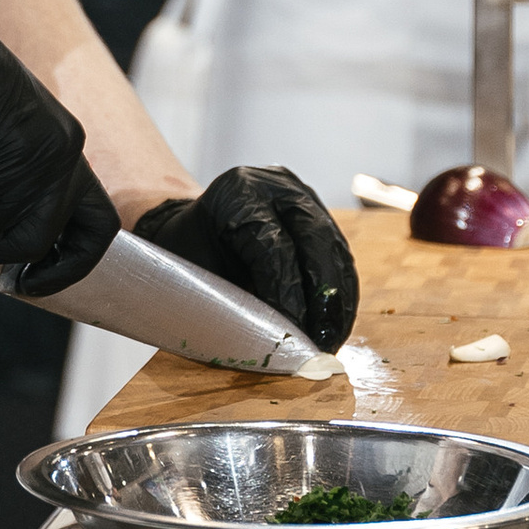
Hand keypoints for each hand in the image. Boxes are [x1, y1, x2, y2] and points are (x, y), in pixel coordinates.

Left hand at [136, 166, 359, 352]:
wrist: (194, 230)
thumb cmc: (188, 255)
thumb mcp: (197, 272)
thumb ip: (231, 298)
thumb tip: (275, 338)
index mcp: (239, 192)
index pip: (275, 245)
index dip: (288, 293)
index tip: (293, 334)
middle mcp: (277, 187)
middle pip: (316, 241)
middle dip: (323, 297)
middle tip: (321, 342)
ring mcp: (303, 197)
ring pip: (334, 250)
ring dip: (337, 300)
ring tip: (331, 340)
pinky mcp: (320, 215)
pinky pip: (339, 256)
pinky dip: (339, 294)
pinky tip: (335, 325)